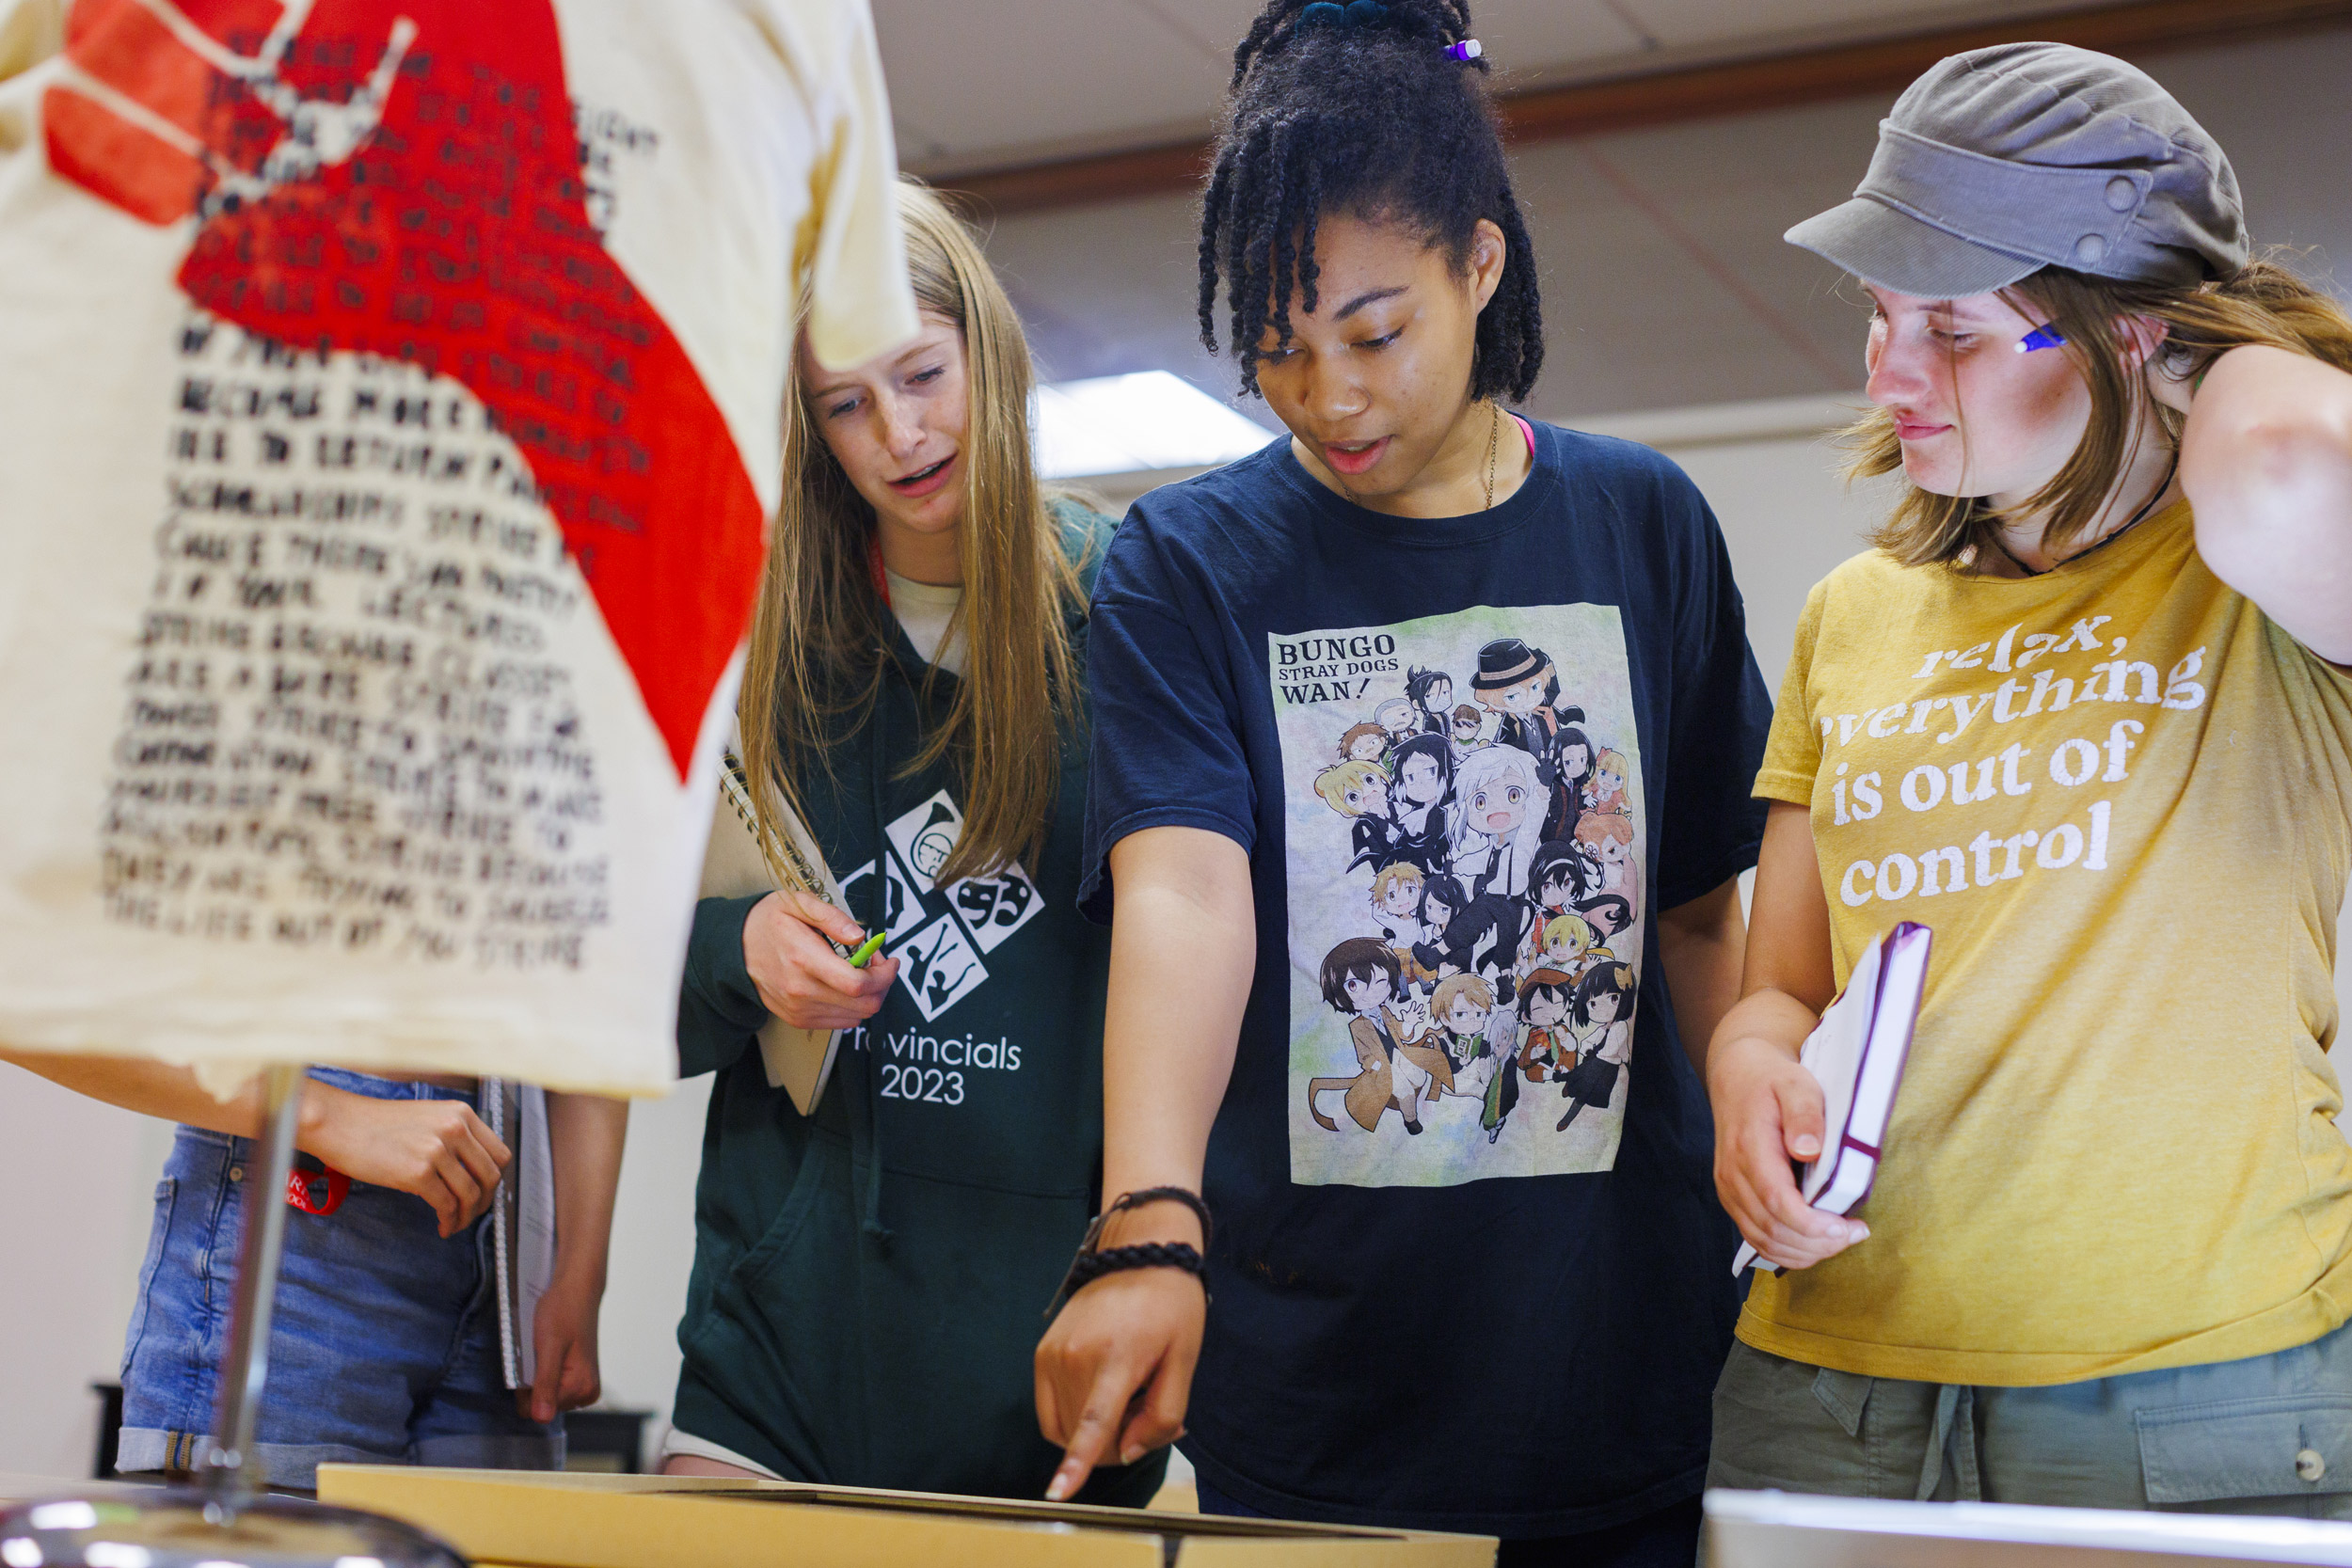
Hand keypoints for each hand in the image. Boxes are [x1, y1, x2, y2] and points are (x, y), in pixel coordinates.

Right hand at [304, 1087, 510, 1237]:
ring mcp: (437, 1150)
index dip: (495, 1179)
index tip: (485, 1192)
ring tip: (454, 1224)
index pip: (499, 1153)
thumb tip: (473, 1171)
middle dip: (484, 1201)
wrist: (340, 1124)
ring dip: (466, 1216)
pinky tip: (441, 1225)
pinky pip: (447, 1205)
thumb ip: (454, 1137)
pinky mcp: (417, 1172)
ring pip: (470, 1194)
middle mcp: (455, 1129)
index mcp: (461, 1114)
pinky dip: (448, 1220)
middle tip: (472, 1213)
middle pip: (490, 1176)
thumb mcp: (428, 1118)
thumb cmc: (377, 1124)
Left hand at [520, 1269, 603, 1423]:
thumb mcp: (548, 1347)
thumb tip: (542, 1419)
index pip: (536, 1410)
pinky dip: (546, 1371)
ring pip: (546, 1396)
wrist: (577, 1289)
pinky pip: (553, 1386)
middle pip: (542, 1405)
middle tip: (539, 1352)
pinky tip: (552, 1352)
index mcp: (581, 1388)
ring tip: (547, 1349)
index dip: (526, 1387)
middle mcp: (587, 1392)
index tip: (532, 1360)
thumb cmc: (562, 1311)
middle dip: (533, 1382)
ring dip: (538, 1375)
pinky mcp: (581, 1377)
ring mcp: (585, 1385)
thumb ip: (546, 1384)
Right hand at [742, 891, 897, 1030]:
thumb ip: (831, 917)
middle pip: (864, 1004)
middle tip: (879, 964)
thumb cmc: (768, 923)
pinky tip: (845, 985)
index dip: (884, 975)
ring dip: (869, 996)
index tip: (890, 961)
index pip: (858, 983)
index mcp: (804, 960)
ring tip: (859, 971)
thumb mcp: (797, 904)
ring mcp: (799, 1010)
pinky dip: (852, 1006)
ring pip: (856, 1017)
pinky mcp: (798, 1019)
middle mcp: (802, 991)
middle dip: (883, 985)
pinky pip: (840, 1022)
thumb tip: (859, 936)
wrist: (734, 949)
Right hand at [1035, 1254, 1203, 1500]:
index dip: (1077, 1464)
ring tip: (1126, 1391)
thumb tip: (1128, 1452)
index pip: (1094, 1424)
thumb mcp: (1185, 1360)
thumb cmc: (1171, 1307)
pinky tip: (1102, 1391)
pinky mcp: (1041, 1353)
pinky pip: (1051, 1410)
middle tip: (1148, 1402)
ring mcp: (1052, 1355)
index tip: (1057, 1494)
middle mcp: (1075, 1357)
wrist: (1140, 1253)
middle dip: (1118, 1439)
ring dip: (1095, 1429)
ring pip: (1065, 1427)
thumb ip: (1163, 1414)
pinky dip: (1075, 1417)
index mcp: (1117, 1358)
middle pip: (1087, 1435)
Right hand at [1709, 1032, 1865, 1269]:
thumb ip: (1804, 1115)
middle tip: (1854, 1235)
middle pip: (1772, 1229)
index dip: (1812, 1225)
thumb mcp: (1796, 1085)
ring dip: (1804, 1252)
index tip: (1847, 1228)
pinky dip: (1787, 1250)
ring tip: (1840, 1241)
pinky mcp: (1733, 1198)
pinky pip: (1756, 1237)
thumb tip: (1810, 1150)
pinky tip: (1815, 1244)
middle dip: (1817, 1243)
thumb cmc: (1772, 1082)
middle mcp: (1732, 1174)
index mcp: (1749, 1148)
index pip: (1776, 1201)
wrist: (1737, 1078)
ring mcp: (1729, 1190)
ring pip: (1763, 1240)